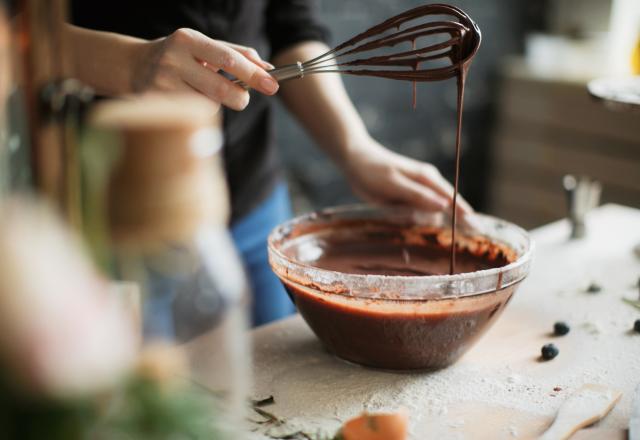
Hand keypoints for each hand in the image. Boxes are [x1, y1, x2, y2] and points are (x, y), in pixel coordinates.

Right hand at [132, 28, 278, 109]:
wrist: (134, 66)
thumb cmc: (181, 57)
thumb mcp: (205, 47)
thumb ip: (237, 54)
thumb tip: (268, 69)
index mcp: (188, 39)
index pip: (227, 59)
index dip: (252, 74)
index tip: (272, 85)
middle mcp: (173, 59)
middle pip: (220, 88)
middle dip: (240, 97)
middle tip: (243, 99)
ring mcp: (161, 83)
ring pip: (207, 106)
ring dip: (215, 104)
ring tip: (201, 92)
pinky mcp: (156, 105)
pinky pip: (192, 116)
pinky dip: (198, 112)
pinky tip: (186, 100)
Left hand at [340, 137, 474, 218]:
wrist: (355, 159)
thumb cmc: (373, 171)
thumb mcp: (394, 185)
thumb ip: (417, 196)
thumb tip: (444, 205)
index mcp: (427, 178)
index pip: (452, 198)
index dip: (464, 214)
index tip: (476, 228)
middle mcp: (427, 184)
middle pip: (445, 207)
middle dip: (449, 222)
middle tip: (451, 234)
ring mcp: (418, 191)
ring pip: (428, 213)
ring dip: (422, 221)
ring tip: (405, 216)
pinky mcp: (407, 197)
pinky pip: (416, 212)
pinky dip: (412, 219)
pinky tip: (402, 218)